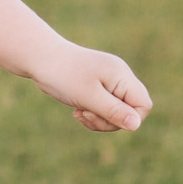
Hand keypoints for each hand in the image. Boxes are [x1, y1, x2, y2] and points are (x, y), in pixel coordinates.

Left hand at [31, 41, 152, 132]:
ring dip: (98, 119)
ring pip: (116, 112)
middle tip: (86, 114)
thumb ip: (114, 112)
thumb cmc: (63, 75)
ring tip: (79, 113)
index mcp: (122, 76)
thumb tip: (136, 126)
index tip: (104, 116)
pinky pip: (103, 108)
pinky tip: (77, 111)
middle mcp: (119, 77)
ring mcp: (108, 81)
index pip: (143, 105)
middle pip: (130, 111)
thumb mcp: (89, 97)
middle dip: (109, 121)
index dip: (129, 118)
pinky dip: (92, 114)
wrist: (39, 57)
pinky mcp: (97, 87)